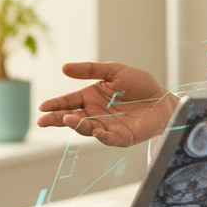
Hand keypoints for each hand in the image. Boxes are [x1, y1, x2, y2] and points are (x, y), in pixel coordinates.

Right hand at [37, 61, 177, 147]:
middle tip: (43, 121)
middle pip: (72, 117)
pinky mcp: (121, 137)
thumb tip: (64, 67)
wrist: (163, 98)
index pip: (69, 101)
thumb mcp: (114, 70)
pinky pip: (109, 138)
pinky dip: (102, 136)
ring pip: (87, 128)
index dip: (55, 104)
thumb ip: (90, 70)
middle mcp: (96, 113)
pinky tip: (96, 130)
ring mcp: (107, 126)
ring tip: (68, 119)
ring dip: (77, 125)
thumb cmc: (140, 84)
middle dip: (57, 119)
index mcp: (91, 97)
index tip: (42, 107)